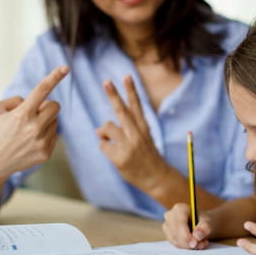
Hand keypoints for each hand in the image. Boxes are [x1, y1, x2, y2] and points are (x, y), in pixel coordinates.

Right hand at [0, 66, 68, 180]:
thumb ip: (16, 100)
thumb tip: (33, 101)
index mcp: (22, 114)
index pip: (42, 90)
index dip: (54, 77)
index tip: (65, 68)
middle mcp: (34, 128)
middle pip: (55, 106)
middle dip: (47, 106)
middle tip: (34, 112)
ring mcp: (41, 142)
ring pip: (55, 121)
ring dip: (45, 121)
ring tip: (27, 131)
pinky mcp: (46, 153)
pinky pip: (54, 135)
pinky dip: (45, 134)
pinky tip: (30, 141)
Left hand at [96, 75, 167, 190]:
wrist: (156, 178)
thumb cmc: (146, 156)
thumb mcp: (142, 138)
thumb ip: (124, 129)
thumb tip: (99, 130)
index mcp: (143, 127)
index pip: (136, 105)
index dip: (131, 90)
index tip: (127, 76)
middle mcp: (137, 134)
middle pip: (121, 111)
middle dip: (113, 95)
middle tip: (106, 82)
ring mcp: (128, 146)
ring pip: (106, 127)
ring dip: (103, 132)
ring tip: (110, 140)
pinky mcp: (120, 158)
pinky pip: (102, 145)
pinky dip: (105, 147)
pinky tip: (114, 155)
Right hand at [163, 203, 210, 249]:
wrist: (201, 224)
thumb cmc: (203, 221)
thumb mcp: (208, 223)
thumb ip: (204, 229)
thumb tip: (197, 235)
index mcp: (180, 208)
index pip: (179, 222)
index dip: (185, 234)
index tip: (194, 243)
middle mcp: (170, 215)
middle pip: (175, 233)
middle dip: (187, 242)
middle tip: (200, 245)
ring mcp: (167, 226)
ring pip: (175, 241)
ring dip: (188, 246)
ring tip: (201, 243)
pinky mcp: (168, 235)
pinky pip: (175, 245)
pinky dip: (186, 247)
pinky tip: (195, 244)